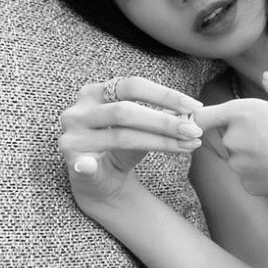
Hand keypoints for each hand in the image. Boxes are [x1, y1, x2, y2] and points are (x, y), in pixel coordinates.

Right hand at [59, 76, 204, 210]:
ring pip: (120, 136)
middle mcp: (79, 110)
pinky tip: (92, 166)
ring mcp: (72, 136)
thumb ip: (164, 117)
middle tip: (194, 131)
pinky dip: (86, 165)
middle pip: (126, 111)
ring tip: (187, 146)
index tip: (196, 107)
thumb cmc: (124, 147)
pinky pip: (81, 163)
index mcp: (96, 92)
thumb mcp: (144, 128)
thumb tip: (197, 113)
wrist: (101, 181)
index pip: (133, 85)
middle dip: (165, 121)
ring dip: (159, 142)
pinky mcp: (70, 161)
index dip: (165, 95)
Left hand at [191, 72, 267, 204]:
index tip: (216, 118)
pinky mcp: (247, 185)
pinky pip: (248, 174)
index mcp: (243, 112)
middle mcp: (234, 139)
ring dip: (251, 153)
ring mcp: (239, 165)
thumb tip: (266, 77)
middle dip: (243, 133)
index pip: (202, 116)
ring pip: (238, 155)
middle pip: (227, 134)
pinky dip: (260, 171)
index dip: (206, 117)